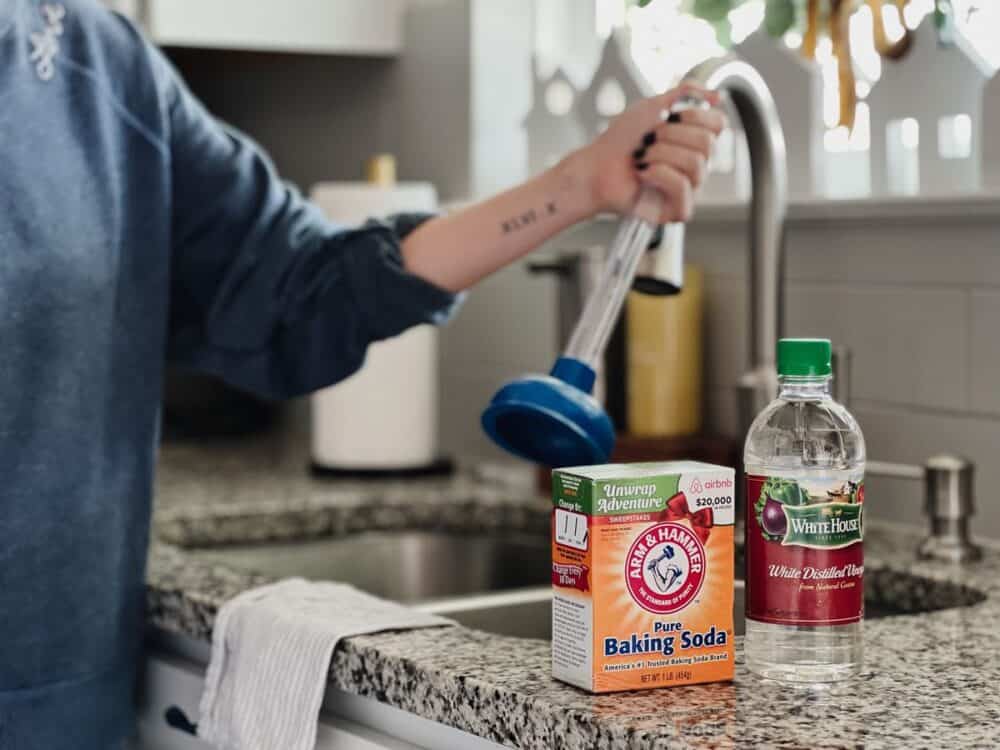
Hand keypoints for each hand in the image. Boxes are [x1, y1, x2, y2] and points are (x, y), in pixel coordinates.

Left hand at [569, 83, 725, 223]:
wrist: (595, 167)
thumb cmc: (621, 141)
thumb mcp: (653, 106)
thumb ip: (685, 94)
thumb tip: (718, 97)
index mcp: (694, 141)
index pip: (719, 124)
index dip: (696, 116)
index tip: (670, 115)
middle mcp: (696, 165)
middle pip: (708, 144)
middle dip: (671, 136)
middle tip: (648, 140)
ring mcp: (689, 189)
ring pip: (696, 164)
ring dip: (660, 154)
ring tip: (641, 158)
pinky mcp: (678, 210)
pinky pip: (683, 186)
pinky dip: (659, 174)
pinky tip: (643, 175)